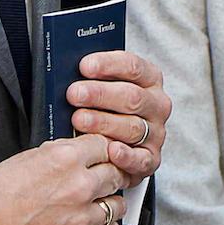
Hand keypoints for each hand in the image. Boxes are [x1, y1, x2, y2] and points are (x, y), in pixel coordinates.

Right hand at [0, 136, 128, 224]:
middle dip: (110, 175)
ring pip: (117, 206)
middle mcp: (78, 187)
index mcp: (64, 159)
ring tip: (97, 204)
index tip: (102, 157)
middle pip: (116, 174)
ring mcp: (80, 219)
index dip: (103, 152)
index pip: (105, 145)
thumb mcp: (25, 159)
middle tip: (103, 180)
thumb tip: (78, 155)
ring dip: (109, 203)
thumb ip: (58, 155)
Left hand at [61, 48, 168, 188]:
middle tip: (74, 94)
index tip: (84, 66)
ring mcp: (156, 133)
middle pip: (132, 97)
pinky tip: (111, 150)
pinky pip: (140, 159)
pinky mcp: (150, 159)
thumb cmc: (105, 109)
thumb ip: (92, 78)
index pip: (133, 67)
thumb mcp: (102, 87)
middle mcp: (156, 105)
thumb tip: (67, 70)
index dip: (108, 65)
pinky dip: (125, 155)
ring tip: (78, 120)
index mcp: (149, 79)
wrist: (117, 145)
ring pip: (132, 127)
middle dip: (100, 94)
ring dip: (104, 123)